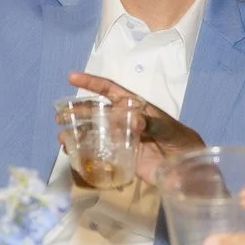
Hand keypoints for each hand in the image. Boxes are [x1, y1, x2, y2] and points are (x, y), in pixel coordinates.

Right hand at [66, 72, 204, 183]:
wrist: (186, 166)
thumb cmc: (180, 140)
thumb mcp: (169, 129)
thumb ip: (152, 124)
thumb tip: (134, 121)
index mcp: (134, 106)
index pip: (109, 90)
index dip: (91, 83)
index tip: (72, 77)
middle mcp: (123, 120)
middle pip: (96, 112)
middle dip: (76, 112)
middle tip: (58, 116)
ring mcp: (120, 139)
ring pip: (94, 133)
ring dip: (77, 134)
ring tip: (62, 138)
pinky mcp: (121, 157)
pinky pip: (100, 153)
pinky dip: (86, 153)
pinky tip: (74, 155)